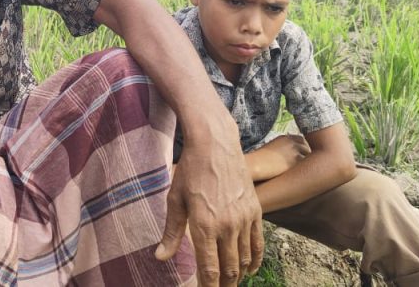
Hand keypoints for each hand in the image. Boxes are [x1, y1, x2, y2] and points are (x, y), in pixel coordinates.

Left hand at [157, 137, 263, 285]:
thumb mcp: (175, 200)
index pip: (209, 268)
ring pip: (244, 259)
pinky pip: (257, 243)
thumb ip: (171, 232)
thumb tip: (160, 257)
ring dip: (238, 276)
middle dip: (224, 286)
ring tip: (230, 283)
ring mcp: (243, 219)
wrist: (216, 145)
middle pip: (229, 269)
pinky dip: (254, 260)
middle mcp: (226, 226)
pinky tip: (249, 269)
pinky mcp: (255, 211)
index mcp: (204, 225)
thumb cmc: (190, 170)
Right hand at [246, 134, 309, 180]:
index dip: (303, 148)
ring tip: (308, 171)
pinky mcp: (296, 161)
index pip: (301, 140)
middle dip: (308, 154)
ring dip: (308, 162)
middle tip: (309, 164)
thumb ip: (282, 148)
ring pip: (308, 156)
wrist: (255, 164)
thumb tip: (288, 156)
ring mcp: (295, 151)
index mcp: (285, 138)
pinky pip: (306, 165)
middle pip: (307, 147)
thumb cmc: (259, 159)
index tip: (304, 154)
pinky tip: (305, 175)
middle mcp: (292, 142)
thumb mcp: (272, 148)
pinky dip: (306, 169)